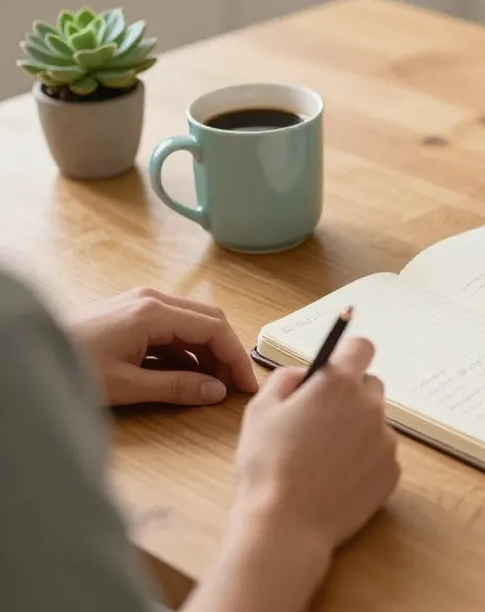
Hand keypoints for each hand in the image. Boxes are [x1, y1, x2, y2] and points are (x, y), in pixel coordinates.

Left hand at [67, 287, 257, 406]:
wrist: (32, 355)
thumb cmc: (73, 367)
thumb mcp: (128, 385)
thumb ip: (176, 386)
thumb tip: (215, 391)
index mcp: (153, 312)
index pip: (213, 328)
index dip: (235, 357)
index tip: (245, 384)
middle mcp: (152, 299)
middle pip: (209, 320)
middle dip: (226, 352)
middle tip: (235, 385)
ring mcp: (142, 303)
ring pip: (193, 323)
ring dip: (208, 351)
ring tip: (212, 384)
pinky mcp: (133, 313)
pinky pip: (173, 327)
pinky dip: (187, 349)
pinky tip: (187, 374)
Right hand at [234, 337, 399, 554]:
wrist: (285, 525)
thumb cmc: (267, 465)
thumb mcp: (261, 409)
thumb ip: (287, 378)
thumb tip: (306, 373)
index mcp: (337, 384)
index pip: (361, 347)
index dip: (348, 354)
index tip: (339, 365)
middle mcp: (370, 406)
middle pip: (370, 386)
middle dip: (350, 395)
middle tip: (322, 420)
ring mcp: (385, 439)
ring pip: (375, 422)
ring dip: (357, 429)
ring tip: (324, 457)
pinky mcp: (392, 470)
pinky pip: (381, 454)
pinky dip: (364, 460)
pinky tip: (337, 478)